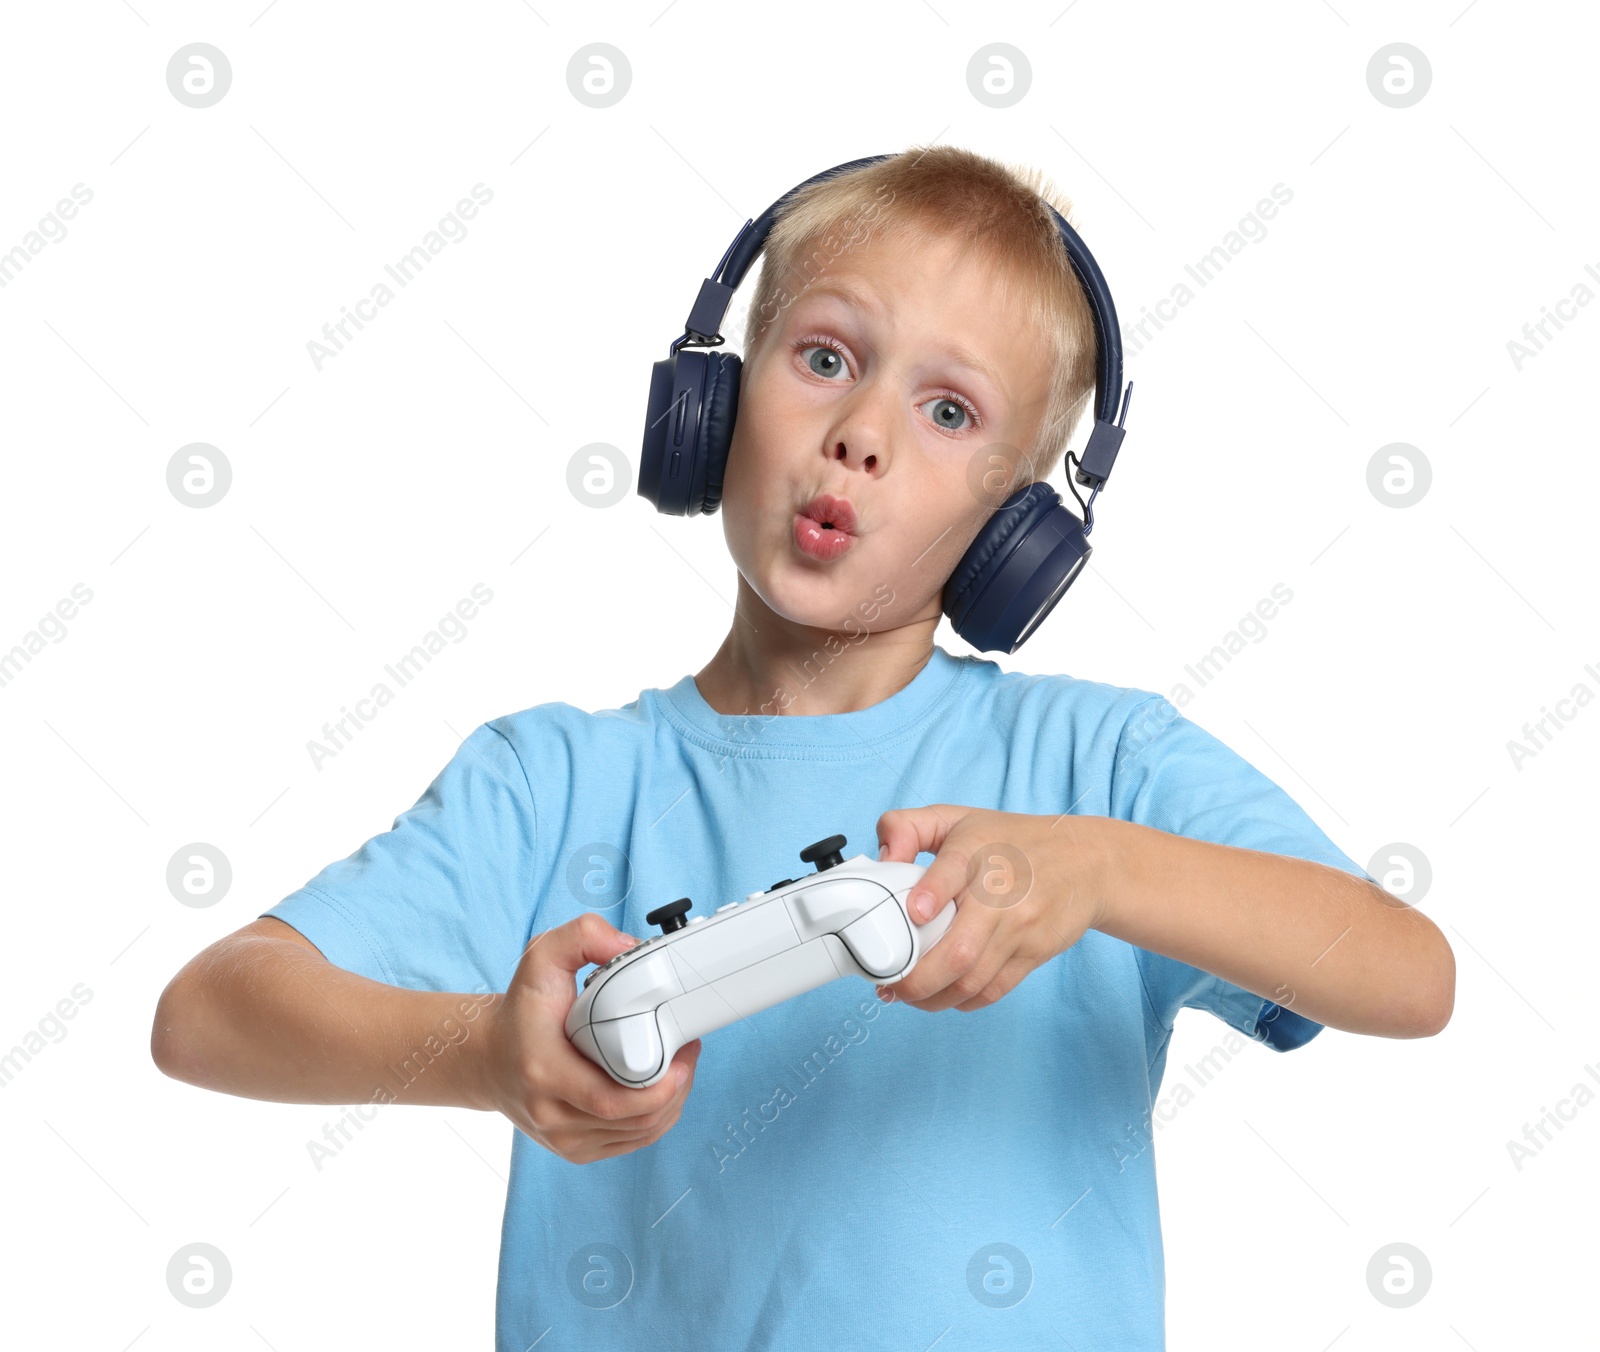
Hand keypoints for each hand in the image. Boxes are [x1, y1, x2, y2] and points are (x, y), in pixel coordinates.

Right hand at [481, 914, 701, 1163]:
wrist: (488, 1055)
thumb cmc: (521, 1008)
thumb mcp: (542, 956)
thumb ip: (584, 936)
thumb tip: (632, 948)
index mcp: (544, 1072)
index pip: (612, 1100)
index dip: (660, 1087)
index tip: (682, 1052)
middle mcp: (551, 1114)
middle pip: (635, 1120)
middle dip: (677, 1089)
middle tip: (688, 1051)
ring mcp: (563, 1138)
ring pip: (639, 1134)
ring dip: (672, 1104)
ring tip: (680, 1066)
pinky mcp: (574, 1149)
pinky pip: (630, 1142)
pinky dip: (656, 1119)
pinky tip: (663, 1090)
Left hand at [874, 805, 1107, 1012]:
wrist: (1086, 862)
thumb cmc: (1011, 842)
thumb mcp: (957, 818)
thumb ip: (907, 827)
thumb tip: (884, 858)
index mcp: (976, 850)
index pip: (953, 869)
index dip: (931, 894)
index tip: (915, 912)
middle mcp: (1000, 894)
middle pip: (959, 950)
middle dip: (916, 979)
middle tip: (889, 984)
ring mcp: (1020, 928)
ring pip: (972, 980)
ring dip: (932, 998)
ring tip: (908, 996)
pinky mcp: (1034, 953)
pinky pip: (994, 990)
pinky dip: (963, 1001)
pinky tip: (942, 996)